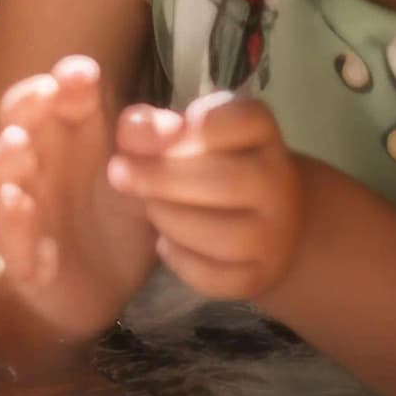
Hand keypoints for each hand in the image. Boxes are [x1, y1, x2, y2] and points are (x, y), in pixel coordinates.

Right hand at [0, 56, 161, 338]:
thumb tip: (175, 126)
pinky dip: (15, 231)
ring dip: (8, 155)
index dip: (67, 80)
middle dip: (29, 102)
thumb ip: (157, 151)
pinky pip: (9, 240)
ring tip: (20, 150)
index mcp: (73, 136)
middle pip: (19, 116)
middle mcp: (42, 160)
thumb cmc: (120, 218)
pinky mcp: (21, 252)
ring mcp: (25, 203)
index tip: (85, 74)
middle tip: (46, 94)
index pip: (60, 94)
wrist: (98, 286)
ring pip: (1, 168)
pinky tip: (29, 226)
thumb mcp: (149, 181)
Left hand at [110, 91, 303, 300]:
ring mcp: (275, 233)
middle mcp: (278, 181)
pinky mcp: (259, 275)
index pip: (244, 119)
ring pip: (224, 236)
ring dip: (170, 219)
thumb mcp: (187, 134)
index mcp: (260, 133)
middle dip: (160, 177)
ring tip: (148, 207)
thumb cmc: (208, 164)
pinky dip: (181, 260)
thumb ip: (156, 126)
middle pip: (226, 181)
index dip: (191, 127)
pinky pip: (216, 276)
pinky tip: (163, 243)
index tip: (140, 131)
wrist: (260, 219)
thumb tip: (132, 127)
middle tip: (117, 172)